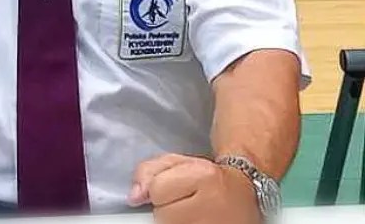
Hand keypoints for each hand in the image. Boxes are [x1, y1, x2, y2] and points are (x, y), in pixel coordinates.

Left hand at [130, 153, 259, 223]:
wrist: (245, 194)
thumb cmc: (206, 177)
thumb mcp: (177, 162)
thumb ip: (148, 172)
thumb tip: (134, 197)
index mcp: (203, 176)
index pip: (156, 190)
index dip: (159, 190)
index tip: (173, 189)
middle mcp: (213, 203)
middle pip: (163, 215)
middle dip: (166, 209)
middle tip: (184, 204)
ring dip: (174, 222)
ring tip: (190, 215)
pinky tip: (194, 221)